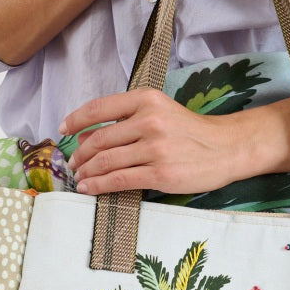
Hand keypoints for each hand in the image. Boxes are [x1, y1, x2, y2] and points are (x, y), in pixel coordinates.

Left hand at [60, 88, 245, 195]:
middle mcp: (149, 120)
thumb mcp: (161, 113)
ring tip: (79, 178)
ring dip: (87, 172)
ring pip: (107, 161)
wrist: (226, 148)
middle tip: (74, 164)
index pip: (100, 108)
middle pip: (100, 139)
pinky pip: (120, 180)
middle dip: (81, 154)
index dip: (76, 120)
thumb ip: (129, 120)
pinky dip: (99, 185)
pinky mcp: (160, 173)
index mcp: (146, 100)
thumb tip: (89, 135)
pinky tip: (89, 189)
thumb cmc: (192, 133)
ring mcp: (154, 148)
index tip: (63, 130)